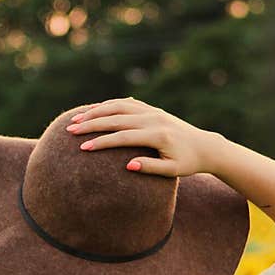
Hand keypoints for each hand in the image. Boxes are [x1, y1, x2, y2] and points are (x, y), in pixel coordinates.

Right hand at [65, 97, 222, 177]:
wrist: (205, 146)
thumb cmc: (188, 163)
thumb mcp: (173, 171)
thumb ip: (151, 168)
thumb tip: (128, 166)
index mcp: (158, 135)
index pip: (123, 137)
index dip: (102, 142)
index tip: (83, 148)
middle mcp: (153, 118)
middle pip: (116, 118)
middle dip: (91, 124)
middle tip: (70, 130)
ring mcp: (152, 111)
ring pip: (118, 106)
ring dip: (96, 111)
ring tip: (76, 119)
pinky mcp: (151, 109)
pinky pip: (126, 103)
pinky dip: (108, 105)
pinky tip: (93, 111)